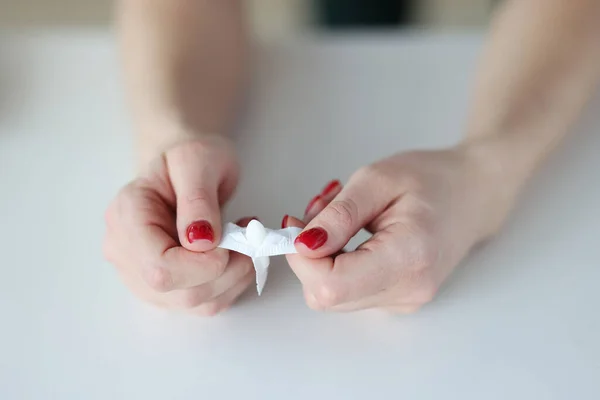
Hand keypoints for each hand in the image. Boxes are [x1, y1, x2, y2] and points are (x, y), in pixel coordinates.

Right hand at [103, 135, 254, 315]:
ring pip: (193, 304)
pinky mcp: (165, 289)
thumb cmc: (190, 158)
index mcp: (127, 217)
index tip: (232, 240)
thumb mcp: (198, 161)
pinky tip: (235, 256)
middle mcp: (126, 253)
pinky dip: (230, 284)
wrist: (185, 167)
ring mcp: (142, 275)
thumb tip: (202, 242)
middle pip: (176, 293)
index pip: (159, 267)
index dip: (202, 265)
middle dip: (225, 271)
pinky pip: (203, 303)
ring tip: (242, 242)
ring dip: (232, 278)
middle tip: (247, 238)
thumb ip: (198, 200)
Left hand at [284, 146, 509, 312]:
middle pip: (327, 295)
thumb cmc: (432, 179)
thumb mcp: (377, 180)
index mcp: (408, 258)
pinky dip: (337, 263)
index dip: (301, 258)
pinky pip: (348, 290)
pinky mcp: (397, 299)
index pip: (330, 286)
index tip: (297, 223)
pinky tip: (354, 235)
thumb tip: (301, 246)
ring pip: (332, 295)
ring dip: (322, 257)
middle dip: (309, 255)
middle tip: (321, 211)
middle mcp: (408, 291)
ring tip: (344, 218)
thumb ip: (339, 215)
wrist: (474, 194)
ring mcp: (404, 301)